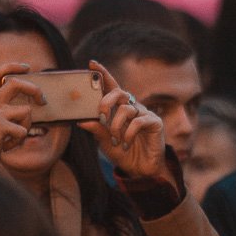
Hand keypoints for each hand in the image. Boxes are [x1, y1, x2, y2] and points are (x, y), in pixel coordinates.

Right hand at [0, 62, 41, 168]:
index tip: (26, 67)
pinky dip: (19, 140)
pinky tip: (5, 146)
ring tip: (11, 139)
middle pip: (15, 83)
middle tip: (43, 101)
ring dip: (25, 127)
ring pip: (26, 111)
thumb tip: (33, 102)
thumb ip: (9, 111)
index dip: (11, 66)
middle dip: (34, 89)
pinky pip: (23, 130)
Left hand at [76, 60, 172, 183]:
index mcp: (119, 109)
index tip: (91, 64)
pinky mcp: (155, 123)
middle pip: (119, 92)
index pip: (111, 87)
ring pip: (126, 108)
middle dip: (106, 100)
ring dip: (116, 125)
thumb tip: (81, 120)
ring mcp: (144, 114)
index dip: (103, 75)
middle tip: (100, 113)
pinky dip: (129, 133)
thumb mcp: (106, 143)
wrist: (142, 171)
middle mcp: (132, 108)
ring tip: (116, 139)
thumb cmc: (124, 153)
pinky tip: (126, 143)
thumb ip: (97, 130)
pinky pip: (139, 121)